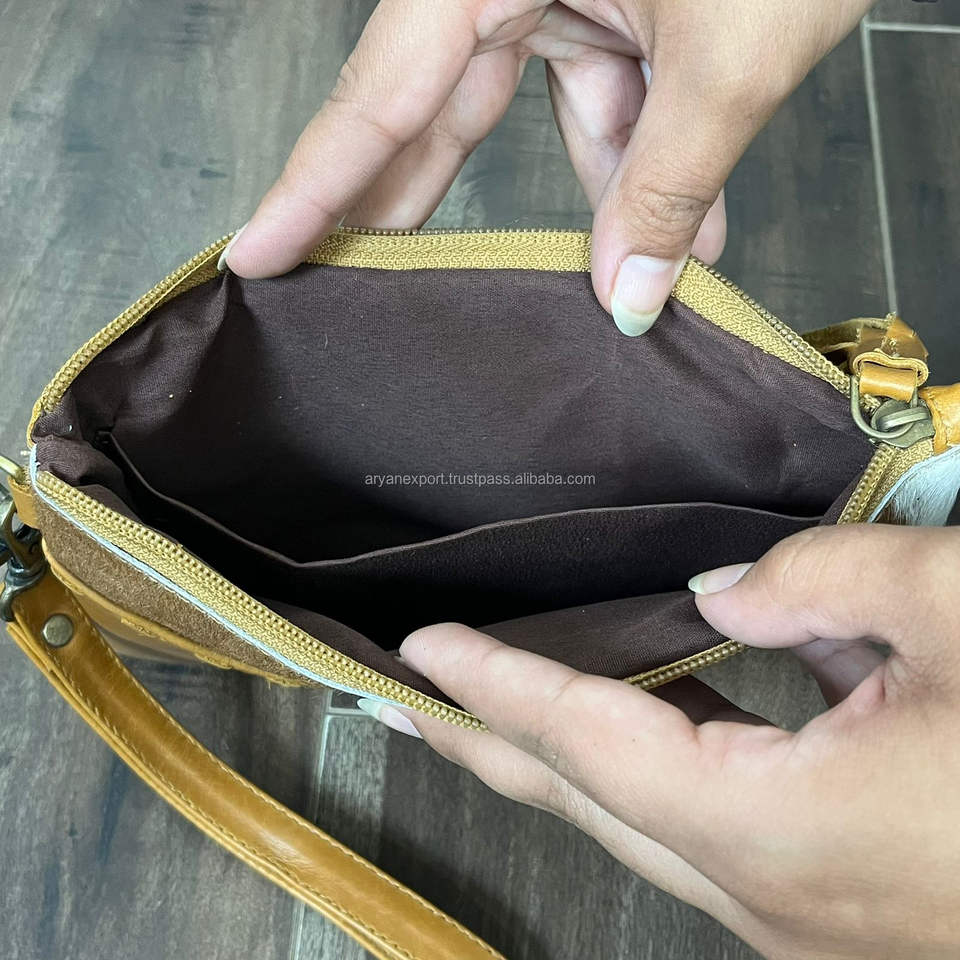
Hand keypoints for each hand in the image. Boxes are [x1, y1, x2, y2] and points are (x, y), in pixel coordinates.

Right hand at [224, 0, 871, 334]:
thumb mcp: (730, 59)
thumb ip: (668, 187)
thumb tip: (628, 298)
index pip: (378, 96)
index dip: (315, 189)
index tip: (255, 254)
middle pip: (430, 108)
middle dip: (418, 209)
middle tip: (360, 292)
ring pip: (526, 108)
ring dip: (581, 199)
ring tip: (589, 288)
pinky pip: (601, 92)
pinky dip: (637, 160)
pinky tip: (676, 235)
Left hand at [360, 524, 959, 959]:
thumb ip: (827, 582)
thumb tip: (722, 588)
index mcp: (776, 828)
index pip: (586, 741)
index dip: (495, 687)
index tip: (418, 654)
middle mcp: (762, 887)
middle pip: (581, 797)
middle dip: (483, 739)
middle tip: (400, 697)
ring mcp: (792, 904)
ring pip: (631, 815)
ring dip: (550, 753)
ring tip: (473, 704)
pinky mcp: (827, 891)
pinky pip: (700, 814)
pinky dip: (641, 760)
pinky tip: (624, 711)